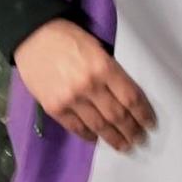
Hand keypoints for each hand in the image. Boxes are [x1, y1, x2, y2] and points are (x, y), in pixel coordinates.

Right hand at [13, 19, 155, 151]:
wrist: (32, 35)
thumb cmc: (68, 36)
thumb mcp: (97, 47)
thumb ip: (110, 71)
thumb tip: (125, 97)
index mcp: (104, 67)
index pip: (131, 97)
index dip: (143, 114)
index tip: (150, 124)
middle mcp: (89, 86)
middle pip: (118, 116)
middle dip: (132, 131)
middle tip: (140, 140)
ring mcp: (70, 99)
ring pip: (99, 126)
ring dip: (114, 139)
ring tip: (124, 146)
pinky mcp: (54, 108)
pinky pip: (76, 128)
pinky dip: (89, 136)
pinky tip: (97, 139)